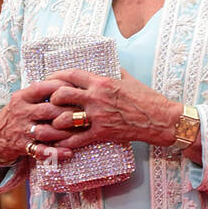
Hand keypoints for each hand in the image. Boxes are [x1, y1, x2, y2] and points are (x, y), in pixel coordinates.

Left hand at [29, 67, 181, 160]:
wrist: (160, 118)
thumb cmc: (146, 98)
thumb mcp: (128, 78)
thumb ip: (112, 72)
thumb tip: (104, 65)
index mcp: (102, 81)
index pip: (72, 74)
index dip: (56, 76)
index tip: (49, 79)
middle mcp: (97, 97)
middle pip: (62, 94)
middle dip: (51, 98)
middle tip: (47, 102)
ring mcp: (99, 116)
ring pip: (65, 118)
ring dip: (54, 121)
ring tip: (49, 123)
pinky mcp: (103, 133)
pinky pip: (78, 139)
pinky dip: (65, 142)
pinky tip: (58, 143)